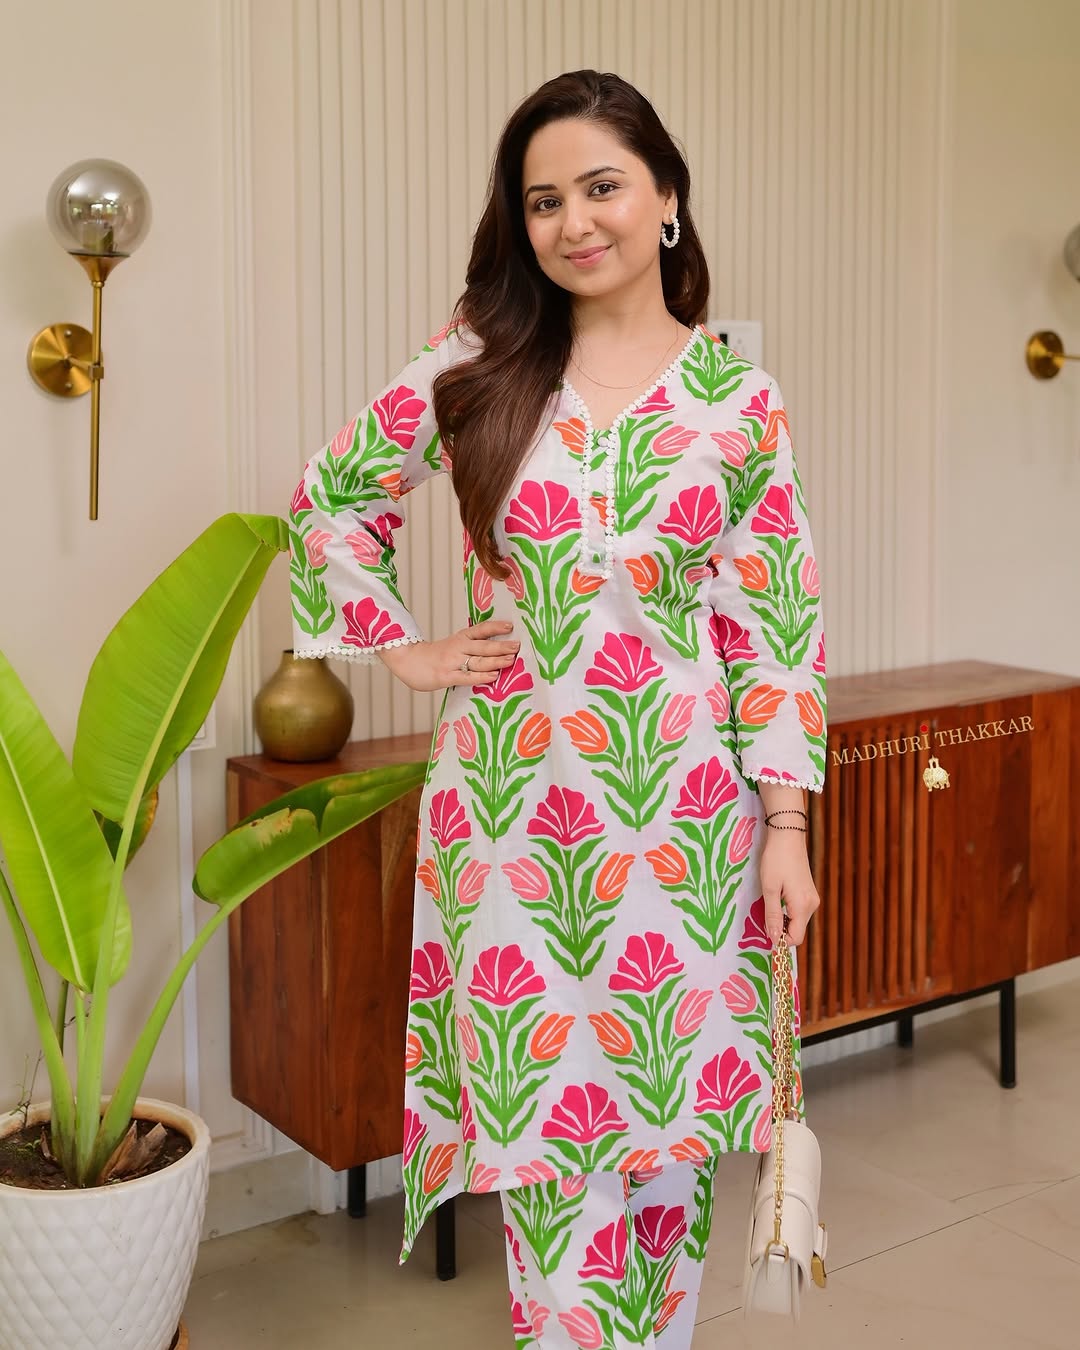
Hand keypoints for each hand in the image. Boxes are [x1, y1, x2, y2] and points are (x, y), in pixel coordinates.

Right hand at [377, 620, 519, 691]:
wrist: (408, 661)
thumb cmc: (435, 655)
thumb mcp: (454, 644)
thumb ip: (472, 646)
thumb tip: (497, 648)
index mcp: (461, 637)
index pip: (481, 629)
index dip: (496, 627)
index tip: (511, 626)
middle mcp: (458, 647)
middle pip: (483, 646)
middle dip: (501, 646)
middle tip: (517, 646)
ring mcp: (452, 662)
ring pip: (478, 660)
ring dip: (496, 660)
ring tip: (511, 660)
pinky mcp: (447, 676)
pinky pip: (467, 676)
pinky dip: (482, 677)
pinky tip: (494, 676)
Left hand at [760, 830, 819, 947]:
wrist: (788, 836)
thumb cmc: (776, 860)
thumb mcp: (769, 888)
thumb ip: (771, 915)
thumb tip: (773, 939)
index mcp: (803, 906)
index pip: (796, 938)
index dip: (780, 940)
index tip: (764, 934)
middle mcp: (812, 904)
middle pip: (797, 930)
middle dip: (780, 929)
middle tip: (762, 917)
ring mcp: (812, 898)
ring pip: (797, 921)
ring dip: (782, 920)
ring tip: (767, 905)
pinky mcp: (809, 892)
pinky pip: (798, 911)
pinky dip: (787, 911)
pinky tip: (776, 899)